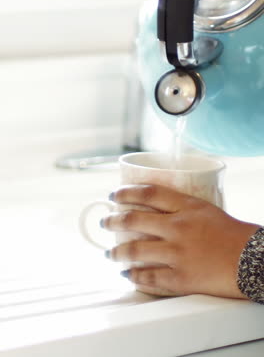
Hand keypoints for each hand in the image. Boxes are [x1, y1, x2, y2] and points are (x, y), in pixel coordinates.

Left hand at [103, 184, 259, 297]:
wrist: (253, 260)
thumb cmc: (233, 234)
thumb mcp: (206, 209)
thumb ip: (181, 208)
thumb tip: (154, 209)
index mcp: (186, 207)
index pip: (147, 193)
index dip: (125, 192)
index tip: (114, 195)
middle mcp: (178, 228)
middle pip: (133, 220)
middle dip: (113, 220)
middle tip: (105, 222)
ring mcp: (177, 254)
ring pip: (135, 251)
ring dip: (117, 252)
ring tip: (109, 253)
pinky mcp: (181, 278)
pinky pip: (149, 278)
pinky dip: (134, 276)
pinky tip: (127, 274)